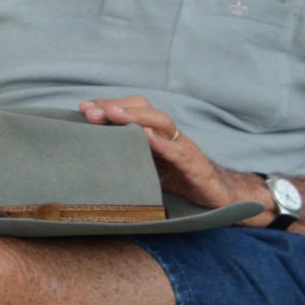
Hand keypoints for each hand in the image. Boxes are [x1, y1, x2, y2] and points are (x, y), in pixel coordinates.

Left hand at [79, 95, 267, 217]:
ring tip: (113, 114)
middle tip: (90, 112)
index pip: (129, 111)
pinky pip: (178, 151)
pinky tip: (147, 137)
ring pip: (161, 122)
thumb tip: (90, 160)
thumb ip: (126, 158)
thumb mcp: (148, 168)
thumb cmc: (179, 180)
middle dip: (115, 107)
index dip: (107, 107)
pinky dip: (162, 143)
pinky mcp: (196, 165)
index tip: (83, 108)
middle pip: (143, 109)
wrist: (220, 197)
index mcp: (154, 134)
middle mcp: (168, 135)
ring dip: (135, 116)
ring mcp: (183, 147)